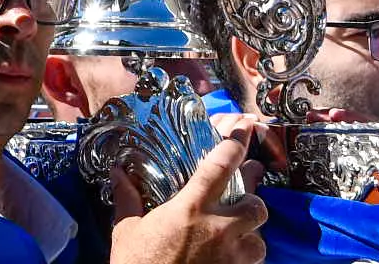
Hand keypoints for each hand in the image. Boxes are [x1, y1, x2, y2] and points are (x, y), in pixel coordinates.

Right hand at [108, 126, 267, 263]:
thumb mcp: (126, 230)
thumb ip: (128, 199)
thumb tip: (118, 173)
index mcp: (189, 209)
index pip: (220, 167)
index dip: (236, 144)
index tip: (245, 128)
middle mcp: (218, 229)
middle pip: (256, 205)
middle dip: (253, 201)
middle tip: (242, 198)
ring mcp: (232, 256)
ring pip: (260, 237)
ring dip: (252, 233)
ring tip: (237, 232)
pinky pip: (254, 261)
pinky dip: (247, 255)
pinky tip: (232, 255)